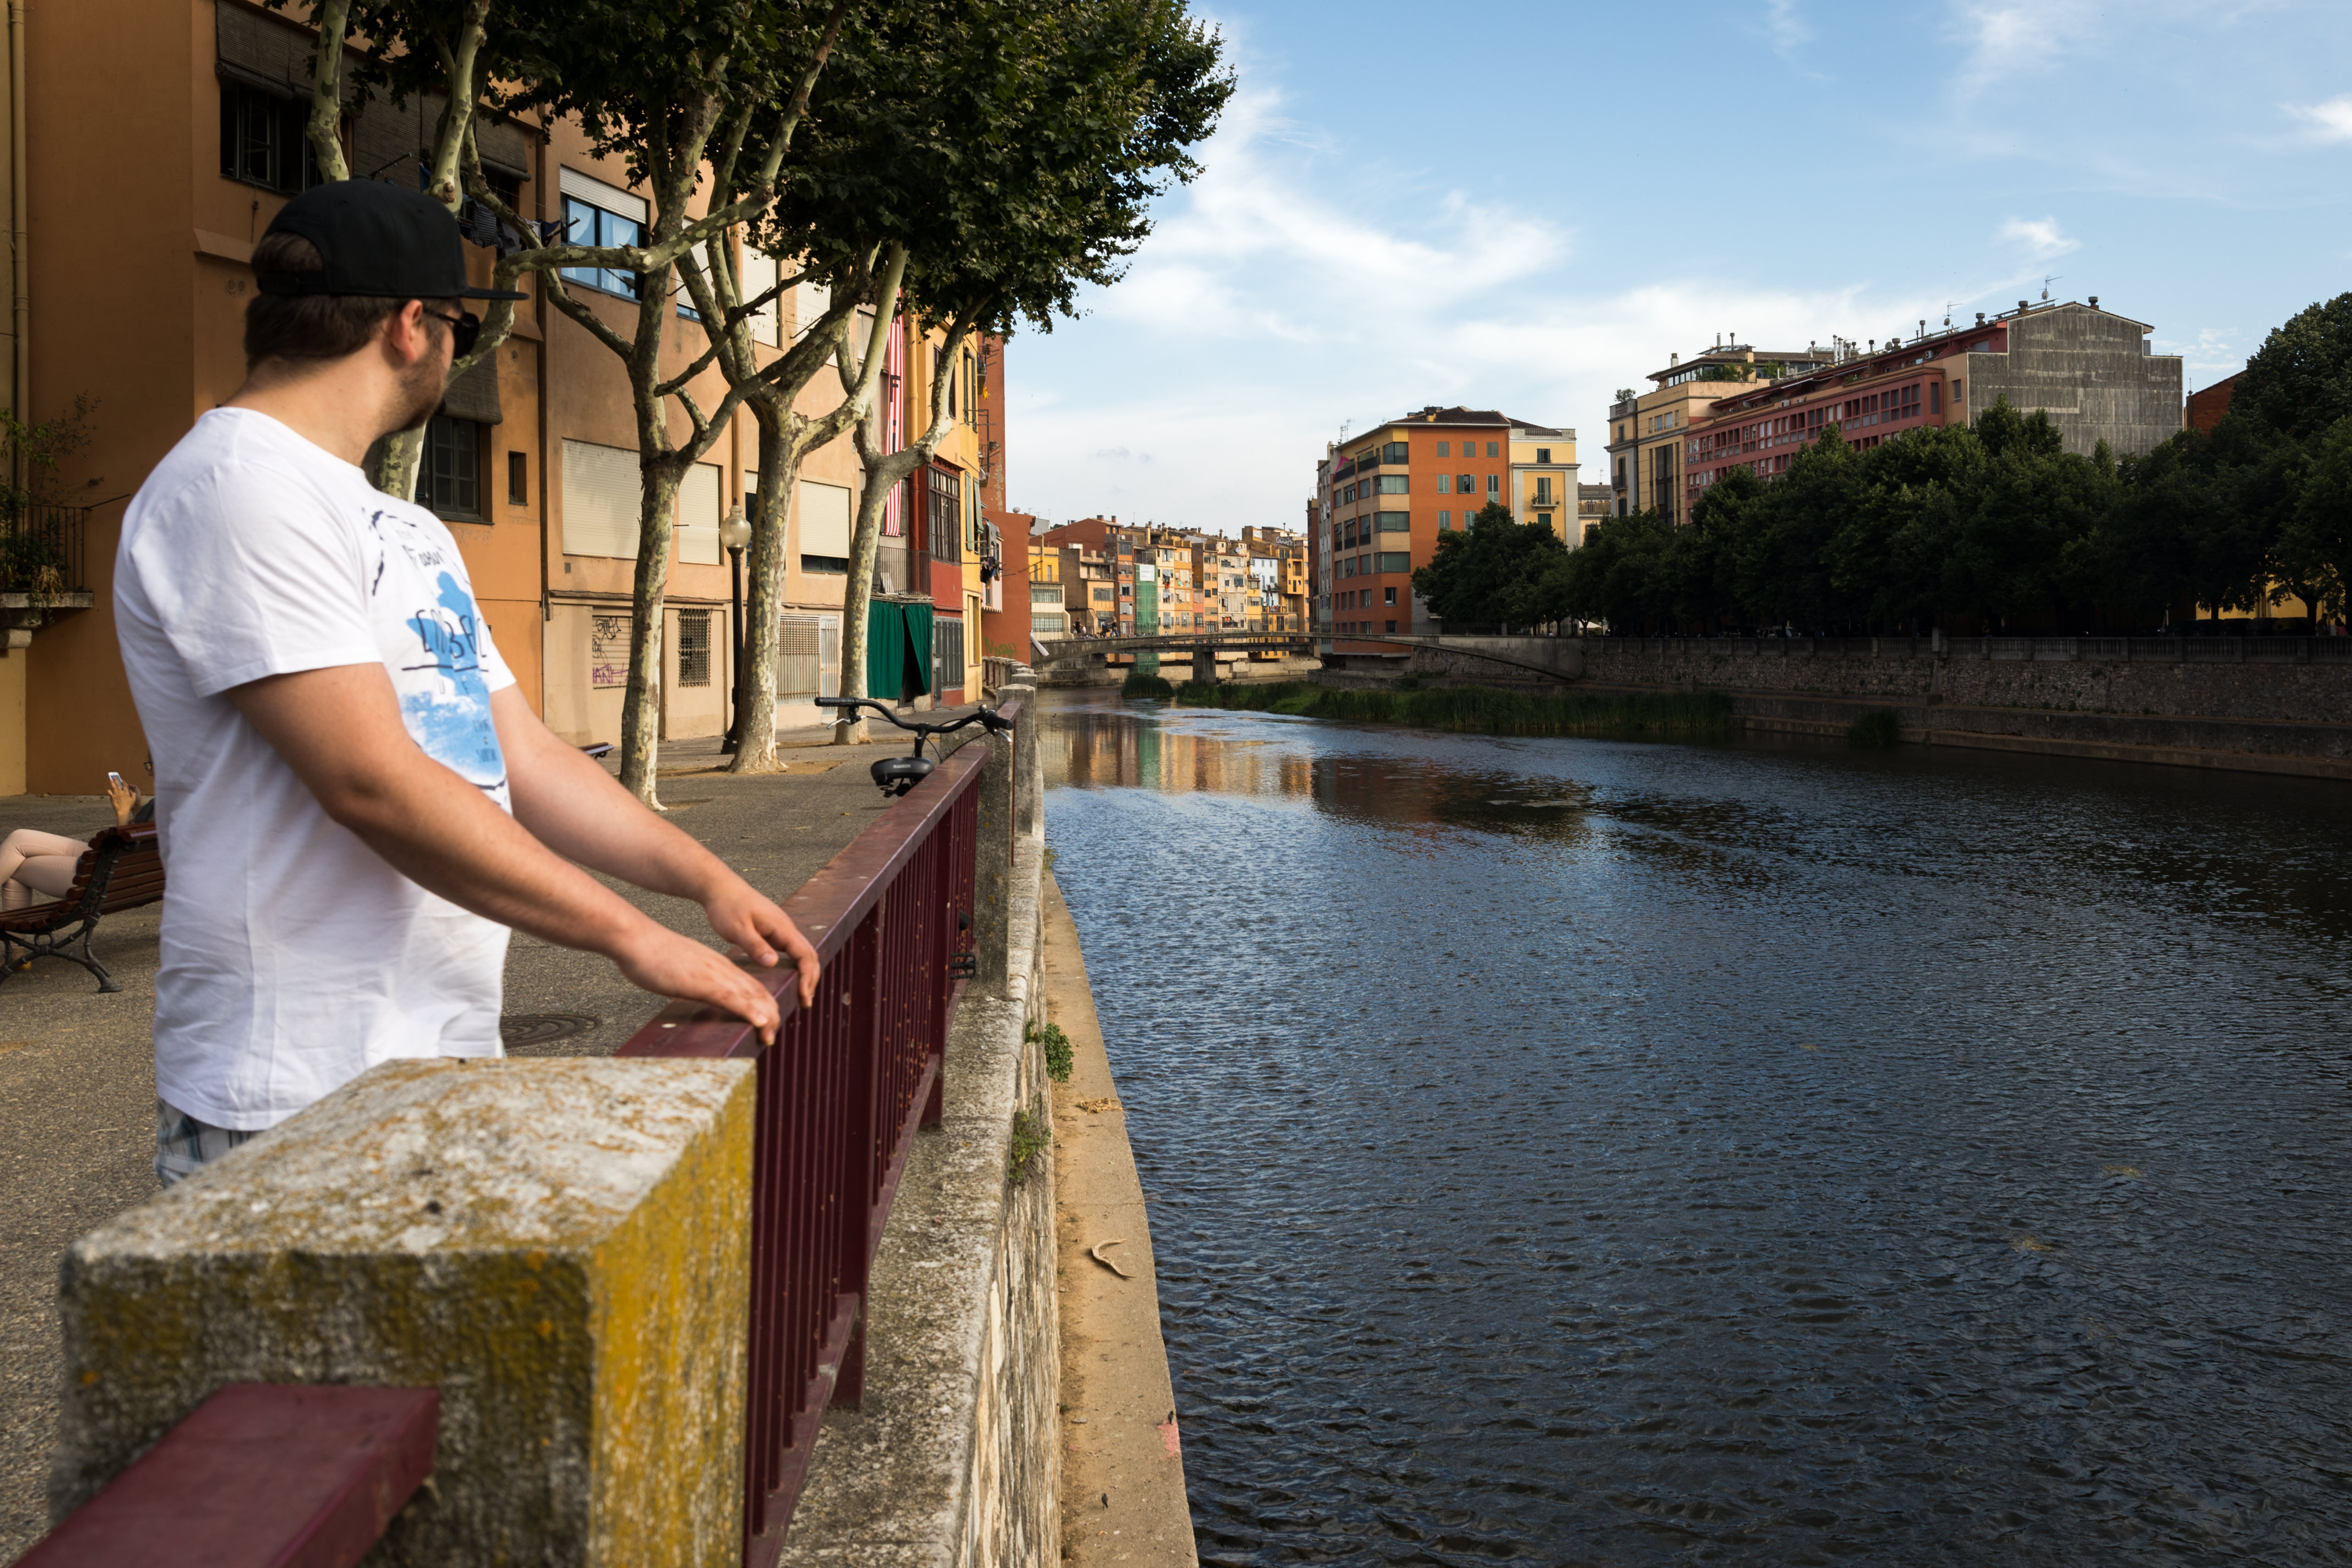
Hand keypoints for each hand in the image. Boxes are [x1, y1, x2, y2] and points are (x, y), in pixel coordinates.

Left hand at [105, 775, 137, 826]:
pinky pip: (110, 793)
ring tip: (110, 779)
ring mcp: (116, 795)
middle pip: (118, 785)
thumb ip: (133, 795)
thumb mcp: (133, 800)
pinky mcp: (113, 798)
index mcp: (126, 793)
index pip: (125, 786)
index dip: (123, 782)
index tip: (121, 780)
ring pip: (114, 787)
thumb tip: (132, 791)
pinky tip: (108, 790)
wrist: (122, 810)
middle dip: (116, 780)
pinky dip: (109, 791)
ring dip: (112, 783)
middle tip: (114, 777)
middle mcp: (121, 793)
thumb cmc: (128, 806)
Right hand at [611, 922, 784, 1045]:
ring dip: (765, 1017)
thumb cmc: (653, 955)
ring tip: (770, 1036)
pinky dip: (749, 1011)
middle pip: (757, 992)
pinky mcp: (701, 982)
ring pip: (750, 996)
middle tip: (772, 1036)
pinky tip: (761, 1022)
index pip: (751, 986)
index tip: (769, 1023)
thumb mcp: (682, 969)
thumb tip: (696, 992)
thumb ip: (695, 980)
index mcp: (718, 965)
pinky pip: (731, 998)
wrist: (637, 939)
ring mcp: (714, 974)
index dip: (764, 1004)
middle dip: (770, 1014)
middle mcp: (722, 969)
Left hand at [703, 879, 822, 1008]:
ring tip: (801, 994)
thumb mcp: (737, 929)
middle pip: (810, 955)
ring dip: (805, 973)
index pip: (805, 954)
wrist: (720, 887)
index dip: (808, 977)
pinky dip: (795, 966)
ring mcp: (781, 929)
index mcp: (781, 927)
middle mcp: (786, 927)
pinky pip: (791, 951)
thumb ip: (755, 946)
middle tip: (805, 1003)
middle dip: (811, 979)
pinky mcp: (773, 931)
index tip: (804, 996)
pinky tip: (788, 978)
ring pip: (802, 953)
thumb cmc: (727, 906)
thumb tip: (773, 963)